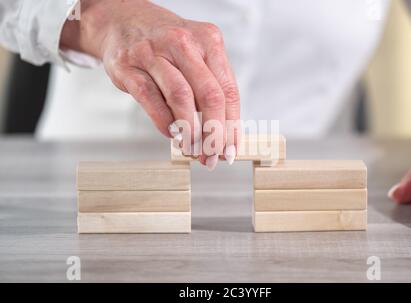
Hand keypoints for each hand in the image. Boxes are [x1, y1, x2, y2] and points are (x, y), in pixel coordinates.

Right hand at [61, 0, 239, 169]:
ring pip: (181, 96)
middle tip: (211, 156)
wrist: (122, 20)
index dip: (232, 125)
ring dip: (190, 131)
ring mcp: (154, 52)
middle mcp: (184, 43)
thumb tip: (223, 134)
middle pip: (209, 95)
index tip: (230, 149)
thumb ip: (210, 87)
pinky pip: (150, 98)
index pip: (229, 90)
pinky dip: (164, 121)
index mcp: (209, 40)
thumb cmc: (165, 46)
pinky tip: (171, 134)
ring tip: (192, 149)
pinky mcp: (129, 66)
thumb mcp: (196, 55)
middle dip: (214, 133)